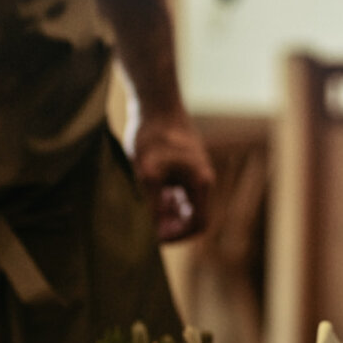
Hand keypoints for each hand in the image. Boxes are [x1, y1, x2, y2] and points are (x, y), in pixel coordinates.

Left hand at [128, 102, 215, 241]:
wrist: (155, 102)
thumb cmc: (152, 135)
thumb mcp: (147, 174)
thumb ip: (151, 205)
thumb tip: (149, 233)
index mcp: (200, 183)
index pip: (198, 225)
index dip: (177, 237)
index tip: (154, 240)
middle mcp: (200, 180)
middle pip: (190, 217)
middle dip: (168, 227)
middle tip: (143, 228)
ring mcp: (192, 173)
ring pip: (181, 206)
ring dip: (164, 214)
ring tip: (141, 210)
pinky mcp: (181, 166)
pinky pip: (176, 192)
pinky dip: (162, 199)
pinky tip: (143, 195)